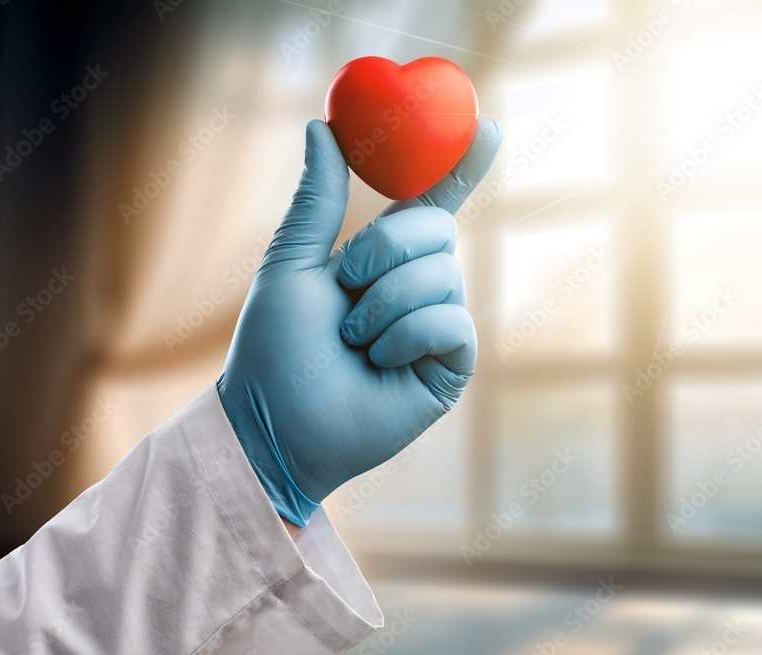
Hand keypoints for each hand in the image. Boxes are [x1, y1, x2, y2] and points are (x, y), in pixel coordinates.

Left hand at [217, 119, 500, 525]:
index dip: (460, 167)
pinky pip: (452, 323)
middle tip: (347, 285)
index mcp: (383, 260)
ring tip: (355, 341)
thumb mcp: (292, 263)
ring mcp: (437, 326)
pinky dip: (407, 337)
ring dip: (385, 305)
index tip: (485, 128)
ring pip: (443, 277)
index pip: (432, 204)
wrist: (275, 421)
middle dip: (386, 250)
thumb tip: (321, 127)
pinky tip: (381, 364)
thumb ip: (318, 200)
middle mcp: (418, 287)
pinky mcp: (451, 365)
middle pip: (439, 229)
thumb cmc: (275, 348)